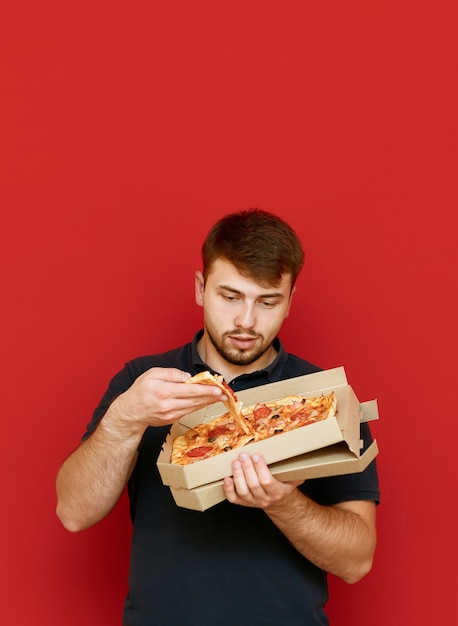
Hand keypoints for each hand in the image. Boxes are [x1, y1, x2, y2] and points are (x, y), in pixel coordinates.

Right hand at [104, 367, 227, 436]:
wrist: (130, 413)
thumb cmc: (140, 391)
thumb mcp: (152, 374)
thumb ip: (171, 373)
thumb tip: (187, 377)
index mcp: (164, 391)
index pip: (190, 390)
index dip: (206, 390)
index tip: (218, 388)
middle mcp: (169, 405)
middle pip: (195, 400)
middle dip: (212, 397)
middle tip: (225, 393)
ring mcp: (171, 415)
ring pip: (194, 407)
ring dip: (208, 402)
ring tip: (219, 397)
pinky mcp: (172, 420)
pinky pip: (188, 411)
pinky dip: (198, 406)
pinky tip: (205, 401)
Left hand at [223, 453, 303, 508]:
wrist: (277, 502)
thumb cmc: (283, 486)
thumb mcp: (292, 479)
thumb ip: (295, 471)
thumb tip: (297, 457)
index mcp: (277, 492)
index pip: (267, 481)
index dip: (260, 468)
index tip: (257, 456)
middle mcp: (264, 499)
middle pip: (253, 485)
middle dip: (247, 468)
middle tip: (243, 455)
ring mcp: (253, 502)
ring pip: (243, 491)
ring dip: (238, 475)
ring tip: (235, 462)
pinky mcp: (243, 503)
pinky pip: (234, 499)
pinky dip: (228, 489)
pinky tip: (227, 478)